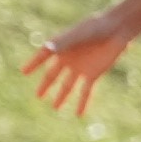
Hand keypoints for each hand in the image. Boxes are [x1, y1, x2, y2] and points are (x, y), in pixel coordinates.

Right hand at [23, 8, 139, 117]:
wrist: (116, 29)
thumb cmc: (96, 27)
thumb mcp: (78, 34)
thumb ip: (64, 43)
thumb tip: (47, 50)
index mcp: (62, 46)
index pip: (43, 56)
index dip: (34, 63)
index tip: (24, 71)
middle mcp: (69, 59)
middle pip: (53, 75)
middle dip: (46, 85)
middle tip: (38, 96)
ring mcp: (80, 68)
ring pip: (68, 86)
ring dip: (61, 97)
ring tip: (55, 108)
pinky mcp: (93, 74)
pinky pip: (86, 91)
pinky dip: (82, 103)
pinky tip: (78, 114)